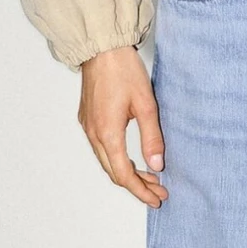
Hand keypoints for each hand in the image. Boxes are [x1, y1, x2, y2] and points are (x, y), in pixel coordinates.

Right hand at [78, 46, 166, 206]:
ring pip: (107, 162)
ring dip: (127, 173)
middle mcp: (94, 134)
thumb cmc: (123, 70)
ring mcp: (88, 127)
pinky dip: (118, 159)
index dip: (141, 191)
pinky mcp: (88, 119)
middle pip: (114, 172)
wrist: (101, 48)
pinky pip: (102, 149)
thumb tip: (157, 166)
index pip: (124, 174)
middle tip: (158, 191)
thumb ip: (152, 138)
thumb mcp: (146, 104)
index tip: (157, 199)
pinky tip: (133, 158)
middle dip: (137, 186)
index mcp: (108, 133)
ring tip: (150, 177)